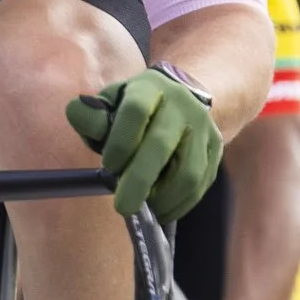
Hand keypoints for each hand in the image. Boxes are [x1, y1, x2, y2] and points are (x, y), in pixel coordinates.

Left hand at [67, 66, 222, 220]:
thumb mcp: (110, 103)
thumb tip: (83, 119)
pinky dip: (180, 204)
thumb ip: (91, 115)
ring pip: (188, 171)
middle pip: (161, 144)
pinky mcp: (216, 149)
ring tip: (146, 210)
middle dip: (139, 180)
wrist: (183, 97)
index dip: (121, 140)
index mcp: (149, 89)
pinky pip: (200, 184)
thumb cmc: (135, 108)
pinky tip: (162, 210)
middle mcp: (181, 105)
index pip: (136, 110)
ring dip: (164, 198)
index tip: (108, 165)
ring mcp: (203, 128)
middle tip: (122, 207)